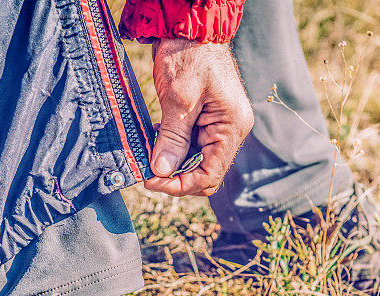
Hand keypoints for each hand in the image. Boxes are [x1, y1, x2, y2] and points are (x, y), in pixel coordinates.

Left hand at [145, 38, 252, 196]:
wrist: (190, 26)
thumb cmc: (189, 54)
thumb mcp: (178, 98)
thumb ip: (172, 137)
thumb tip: (162, 171)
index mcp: (231, 126)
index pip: (211, 174)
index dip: (181, 184)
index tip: (152, 181)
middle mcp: (230, 130)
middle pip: (205, 171)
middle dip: (177, 177)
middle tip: (147, 174)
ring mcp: (219, 124)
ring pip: (196, 160)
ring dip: (173, 164)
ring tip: (148, 159)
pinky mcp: (206, 119)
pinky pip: (191, 145)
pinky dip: (173, 149)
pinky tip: (155, 145)